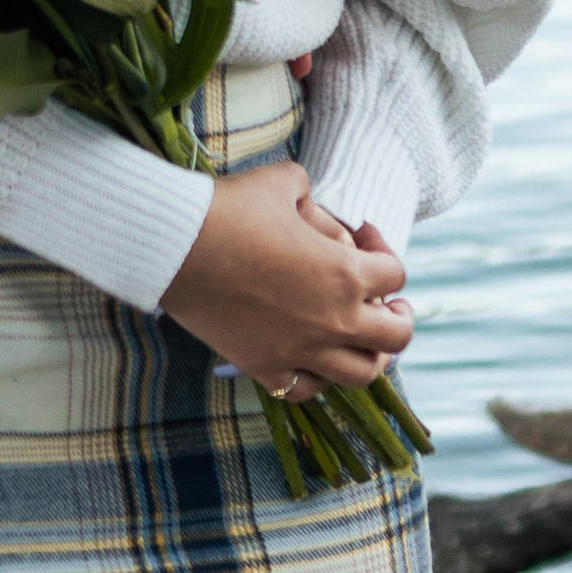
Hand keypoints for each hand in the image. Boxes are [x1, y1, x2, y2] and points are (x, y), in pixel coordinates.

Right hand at [160, 162, 412, 399]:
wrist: (173, 245)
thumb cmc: (229, 208)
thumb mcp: (284, 183)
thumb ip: (314, 196)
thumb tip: (321, 214)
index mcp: (346, 272)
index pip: (396, 273)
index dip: (383, 249)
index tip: (361, 236)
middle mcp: (333, 319)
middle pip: (396, 336)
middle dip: (398, 316)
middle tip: (388, 304)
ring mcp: (301, 350)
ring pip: (363, 374)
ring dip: (370, 355)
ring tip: (361, 340)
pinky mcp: (265, 367)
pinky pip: (308, 389)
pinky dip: (318, 377)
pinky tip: (313, 359)